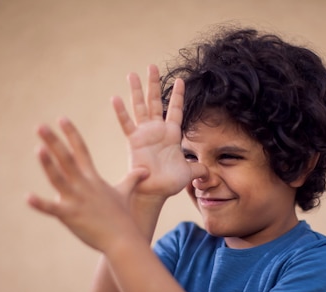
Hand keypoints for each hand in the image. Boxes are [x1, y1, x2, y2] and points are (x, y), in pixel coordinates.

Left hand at [27, 118, 147, 250]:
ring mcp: (77, 200)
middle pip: (67, 159)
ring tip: (38, 150)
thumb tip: (145, 170)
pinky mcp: (71, 216)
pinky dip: (40, 204)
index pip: (81, 150)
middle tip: (40, 126)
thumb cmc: (123, 217)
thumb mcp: (125, 194)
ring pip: (60, 179)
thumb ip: (132, 179)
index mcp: (93, 178)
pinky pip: (53, 209)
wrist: (124, 239)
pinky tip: (28, 197)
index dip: (71, 134)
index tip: (61, 118)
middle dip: (53, 142)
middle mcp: (84, 185)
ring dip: (49, 165)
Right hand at [112, 65, 205, 197]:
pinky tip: (115, 98)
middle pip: (155, 102)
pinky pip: (126, 124)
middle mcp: (157, 131)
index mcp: (172, 135)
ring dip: (136, 91)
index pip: (176, 110)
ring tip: (132, 74)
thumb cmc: (169, 183)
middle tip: (152, 66)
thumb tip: (210, 172)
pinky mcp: (133, 141)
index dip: (178, 95)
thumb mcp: (190, 173)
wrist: (154, 192)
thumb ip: (200, 168)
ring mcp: (144, 134)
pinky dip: (121, 112)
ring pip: (140, 107)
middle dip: (154, 84)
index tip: (181, 80)